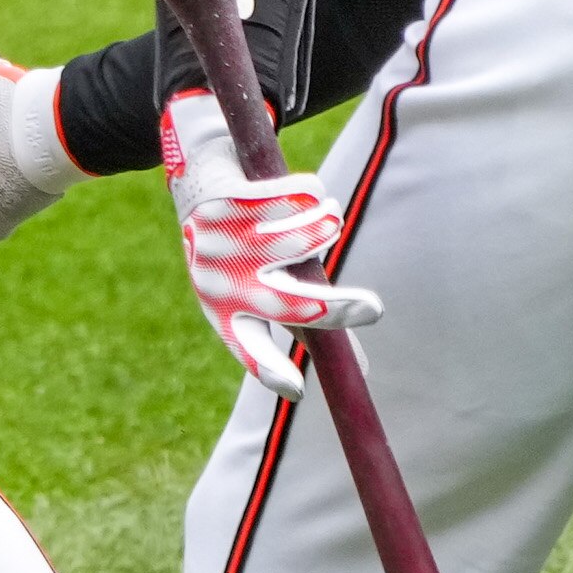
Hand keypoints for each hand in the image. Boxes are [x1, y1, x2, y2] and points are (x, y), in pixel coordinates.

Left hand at [161, 86, 381, 395]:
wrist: (198, 181)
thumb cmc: (241, 253)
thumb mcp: (263, 291)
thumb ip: (311, 327)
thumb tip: (364, 373)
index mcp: (225, 314)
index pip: (247, 350)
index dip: (269, 370)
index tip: (296, 391)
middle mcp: (222, 283)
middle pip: (285, 306)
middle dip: (334, 310)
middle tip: (374, 311)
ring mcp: (224, 241)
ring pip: (298, 240)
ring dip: (327, 226)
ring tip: (331, 218)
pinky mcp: (230, 200)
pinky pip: (294, 200)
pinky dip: (312, 195)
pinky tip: (308, 194)